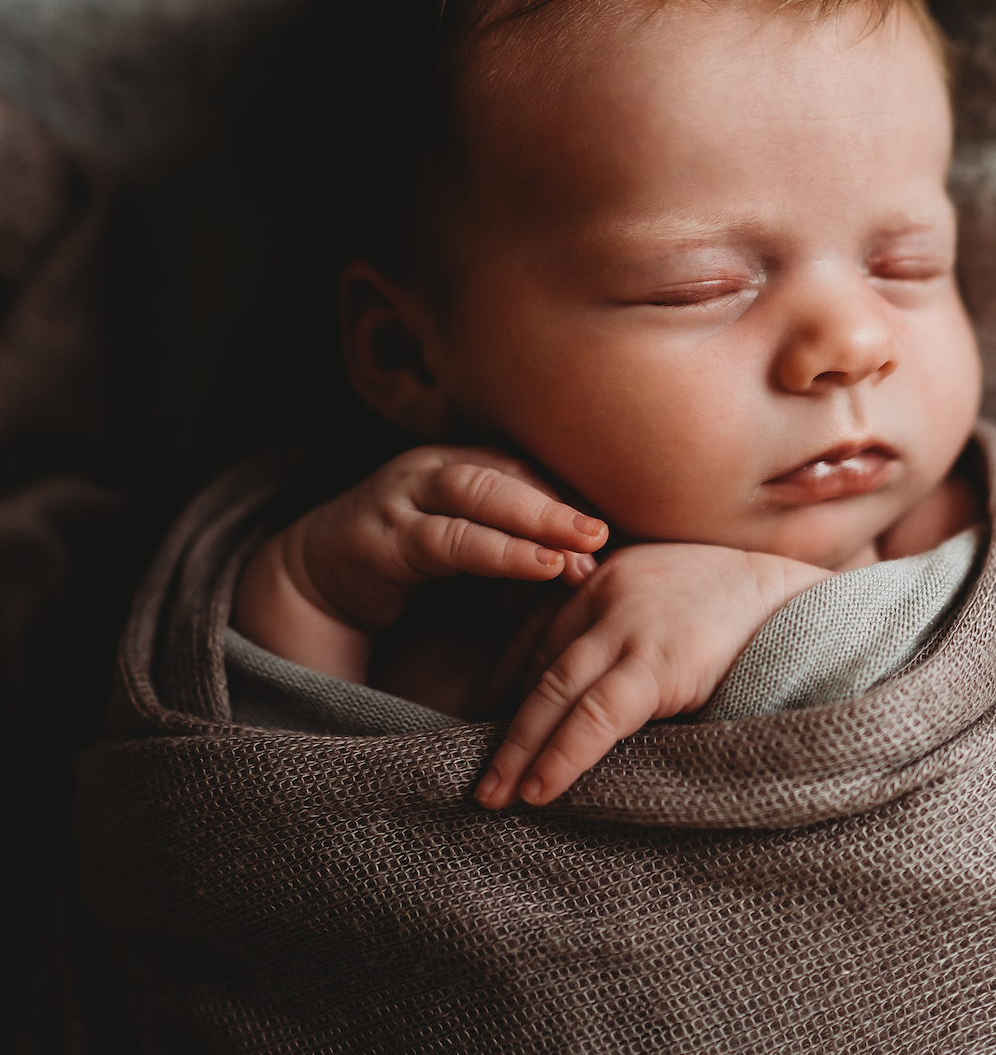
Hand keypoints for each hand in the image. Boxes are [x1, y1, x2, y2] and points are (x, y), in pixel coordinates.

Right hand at [233, 447, 607, 681]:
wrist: (318, 586)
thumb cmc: (415, 575)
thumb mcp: (480, 566)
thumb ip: (528, 561)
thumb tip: (591, 567)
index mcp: (464, 468)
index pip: (529, 470)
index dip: (572, 498)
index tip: (617, 532)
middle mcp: (435, 471)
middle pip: (508, 472)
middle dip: (561, 501)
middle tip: (607, 531)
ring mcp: (405, 496)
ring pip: (480, 494)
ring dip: (536, 518)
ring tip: (582, 544)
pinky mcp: (381, 535)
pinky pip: (448, 538)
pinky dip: (499, 551)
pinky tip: (538, 564)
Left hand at [475, 541, 829, 808]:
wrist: (808, 600)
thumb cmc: (751, 609)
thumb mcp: (676, 600)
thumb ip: (633, 627)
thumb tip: (597, 692)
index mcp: (608, 574)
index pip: (539, 635)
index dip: (510, 684)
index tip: (491, 723)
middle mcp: (605, 591)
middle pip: (537, 666)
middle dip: (504, 724)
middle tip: (478, 773)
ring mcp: (629, 625)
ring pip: (553, 692)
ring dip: (518, 748)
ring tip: (493, 794)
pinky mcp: (657, 662)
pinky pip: (593, 716)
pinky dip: (559, 754)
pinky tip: (537, 788)